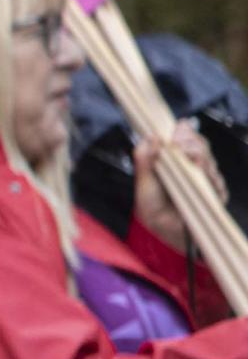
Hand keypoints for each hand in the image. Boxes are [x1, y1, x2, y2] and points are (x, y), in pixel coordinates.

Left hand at [135, 120, 227, 254]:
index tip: (177, 129)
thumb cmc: (152, 204)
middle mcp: (193, 166)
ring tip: (186, 155)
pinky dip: (208, 175)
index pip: (186, 137)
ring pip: (209, 161)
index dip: (184, 131)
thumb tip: (150, 137)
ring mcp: (206, 179)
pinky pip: (216, 181)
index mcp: (176, 159)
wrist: (161, 229)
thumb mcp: (142, 179)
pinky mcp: (215, 194)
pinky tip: (200, 171)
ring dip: (199, 156)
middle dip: (192, 141)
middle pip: (201, 146)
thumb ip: (144, 158)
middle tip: (179, 142)